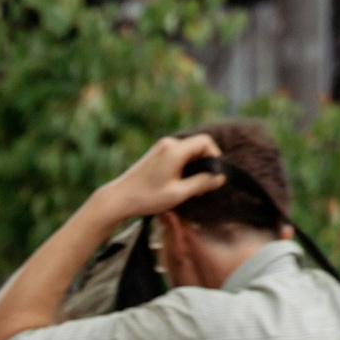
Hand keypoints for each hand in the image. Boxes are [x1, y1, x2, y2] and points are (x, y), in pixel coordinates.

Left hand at [86, 133, 224, 224]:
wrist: (119, 198)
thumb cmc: (147, 197)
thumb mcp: (178, 193)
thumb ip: (202, 183)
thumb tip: (221, 178)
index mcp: (175, 150)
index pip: (205, 141)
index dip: (215, 155)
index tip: (215, 174)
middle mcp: (168, 144)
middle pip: (198, 146)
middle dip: (205, 164)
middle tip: (203, 186)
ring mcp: (161, 148)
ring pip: (189, 152)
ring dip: (195, 167)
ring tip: (191, 189)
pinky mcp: (157, 154)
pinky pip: (179, 155)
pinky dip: (185, 167)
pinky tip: (180, 185)